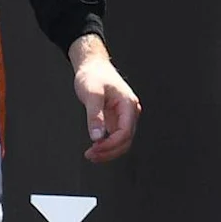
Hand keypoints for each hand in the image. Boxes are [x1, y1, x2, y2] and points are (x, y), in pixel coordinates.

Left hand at [70, 35, 140, 161]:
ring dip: (108, 151)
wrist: (93, 66)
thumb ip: (94, 115)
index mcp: (128, 105)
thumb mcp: (91, 93)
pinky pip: (116, 137)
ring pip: (122, 142)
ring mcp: (125, 117)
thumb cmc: (93, 75)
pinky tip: (95, 148)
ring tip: (91, 154)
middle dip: (109, 151)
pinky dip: (107, 145)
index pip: (125, 132)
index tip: (94, 148)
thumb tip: (97, 137)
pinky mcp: (118, 119)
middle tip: (90, 155)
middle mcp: (130, 112)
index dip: (111, 144)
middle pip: (126, 141)